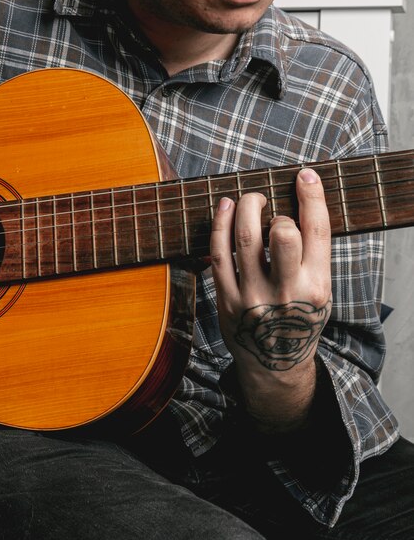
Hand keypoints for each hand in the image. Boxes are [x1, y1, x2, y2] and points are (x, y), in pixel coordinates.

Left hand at [210, 168, 331, 429]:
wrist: (274, 364)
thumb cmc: (298, 319)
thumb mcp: (319, 291)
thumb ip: (311, 254)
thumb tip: (298, 203)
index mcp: (317, 287)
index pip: (317, 232)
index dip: (312, 197)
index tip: (305, 175)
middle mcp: (287, 292)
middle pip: (282, 235)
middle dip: (271, 209)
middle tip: (263, 201)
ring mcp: (254, 297)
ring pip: (245, 241)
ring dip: (242, 209)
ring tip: (245, 199)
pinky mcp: (227, 300)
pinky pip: (219, 256)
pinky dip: (219, 226)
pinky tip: (222, 209)